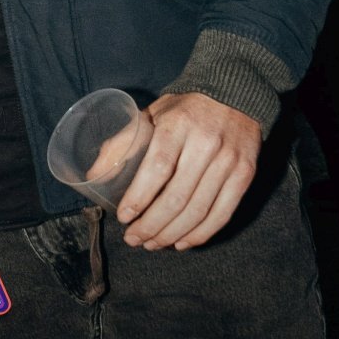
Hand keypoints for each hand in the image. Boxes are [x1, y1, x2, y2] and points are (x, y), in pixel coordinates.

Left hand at [116, 93, 260, 250]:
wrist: (235, 93)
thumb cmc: (184, 110)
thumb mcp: (152, 114)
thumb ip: (124, 142)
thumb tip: (93, 175)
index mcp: (178, 125)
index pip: (157, 168)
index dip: (139, 198)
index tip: (124, 218)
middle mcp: (206, 143)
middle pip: (177, 197)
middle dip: (152, 226)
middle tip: (134, 240)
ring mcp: (229, 161)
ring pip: (198, 211)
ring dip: (172, 234)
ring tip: (152, 244)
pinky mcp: (245, 175)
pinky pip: (222, 214)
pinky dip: (200, 234)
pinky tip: (182, 242)